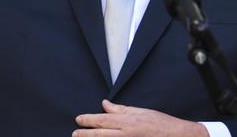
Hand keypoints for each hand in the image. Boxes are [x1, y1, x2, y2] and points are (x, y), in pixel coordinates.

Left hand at [73, 100, 208, 136]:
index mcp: (128, 122)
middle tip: (75, 134)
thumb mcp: (141, 112)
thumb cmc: (161, 124)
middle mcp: (127, 134)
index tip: (78, 120)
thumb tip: (105, 104)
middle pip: (102, 134)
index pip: (103, 120)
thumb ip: (121, 109)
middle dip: (86, 134)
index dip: (89, 120)